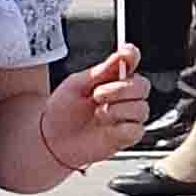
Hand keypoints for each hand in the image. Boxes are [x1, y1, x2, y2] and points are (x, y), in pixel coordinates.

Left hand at [32, 45, 150, 165]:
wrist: (53, 140)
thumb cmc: (63, 111)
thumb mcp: (76, 85)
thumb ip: (101, 71)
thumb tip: (120, 56)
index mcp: (111, 78)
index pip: (130, 60)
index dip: (132, 56)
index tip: (126, 55)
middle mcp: (123, 95)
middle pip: (143, 86)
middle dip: (121, 89)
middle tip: (98, 95)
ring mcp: (127, 116)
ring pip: (141, 108)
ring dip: (119, 110)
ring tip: (98, 114)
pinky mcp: (127, 136)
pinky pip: (136, 129)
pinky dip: (121, 127)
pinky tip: (106, 127)